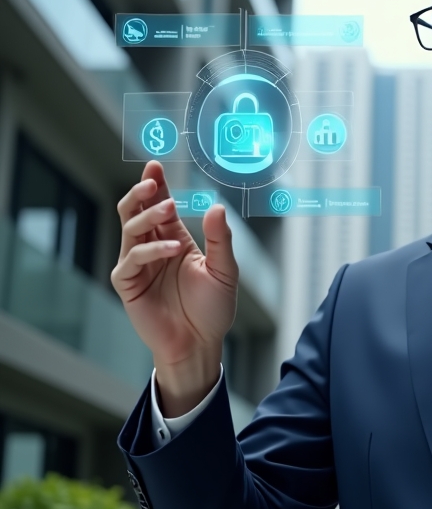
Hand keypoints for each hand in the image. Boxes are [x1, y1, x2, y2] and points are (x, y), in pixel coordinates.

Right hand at [111, 161, 237, 415]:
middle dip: (143, 193)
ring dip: (147, 216)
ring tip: (168, 209)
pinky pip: (131, 260)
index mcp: (174, 239)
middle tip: (155, 183)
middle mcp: (153, 248)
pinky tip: (171, 249)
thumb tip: (215, 207)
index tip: (155, 164)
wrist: (201, 343)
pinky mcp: (128, 284)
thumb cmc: (213, 309)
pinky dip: (150, 250)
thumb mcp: (225, 270)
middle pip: (136, 210)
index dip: (156, 184)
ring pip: (130, 228)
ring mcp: (138, 265)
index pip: (160, 205)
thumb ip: (220, 239)